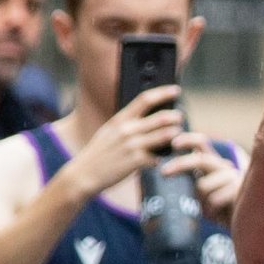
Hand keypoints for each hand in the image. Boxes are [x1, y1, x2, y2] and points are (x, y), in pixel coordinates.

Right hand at [56, 86, 188, 201]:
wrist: (83, 174)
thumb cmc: (100, 152)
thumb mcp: (109, 131)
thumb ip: (127, 122)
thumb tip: (147, 115)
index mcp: (120, 119)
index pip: (145, 99)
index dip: (163, 93)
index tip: (176, 90)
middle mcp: (127, 129)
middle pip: (160, 117)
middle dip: (175, 116)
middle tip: (180, 117)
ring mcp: (132, 145)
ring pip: (165, 135)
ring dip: (175, 134)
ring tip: (179, 134)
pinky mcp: (136, 161)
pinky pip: (159, 157)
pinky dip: (163, 157)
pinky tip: (162, 159)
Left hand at [168, 138, 241, 218]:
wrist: (246, 225)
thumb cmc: (218, 210)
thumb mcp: (202, 194)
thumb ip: (190, 182)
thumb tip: (165, 174)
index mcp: (213, 164)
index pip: (202, 144)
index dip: (188, 140)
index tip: (174, 144)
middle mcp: (224, 167)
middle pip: (200, 159)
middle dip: (179, 165)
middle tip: (163, 173)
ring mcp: (233, 178)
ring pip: (203, 186)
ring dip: (201, 202)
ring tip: (209, 211)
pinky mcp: (240, 191)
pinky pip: (214, 199)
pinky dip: (211, 211)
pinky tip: (219, 216)